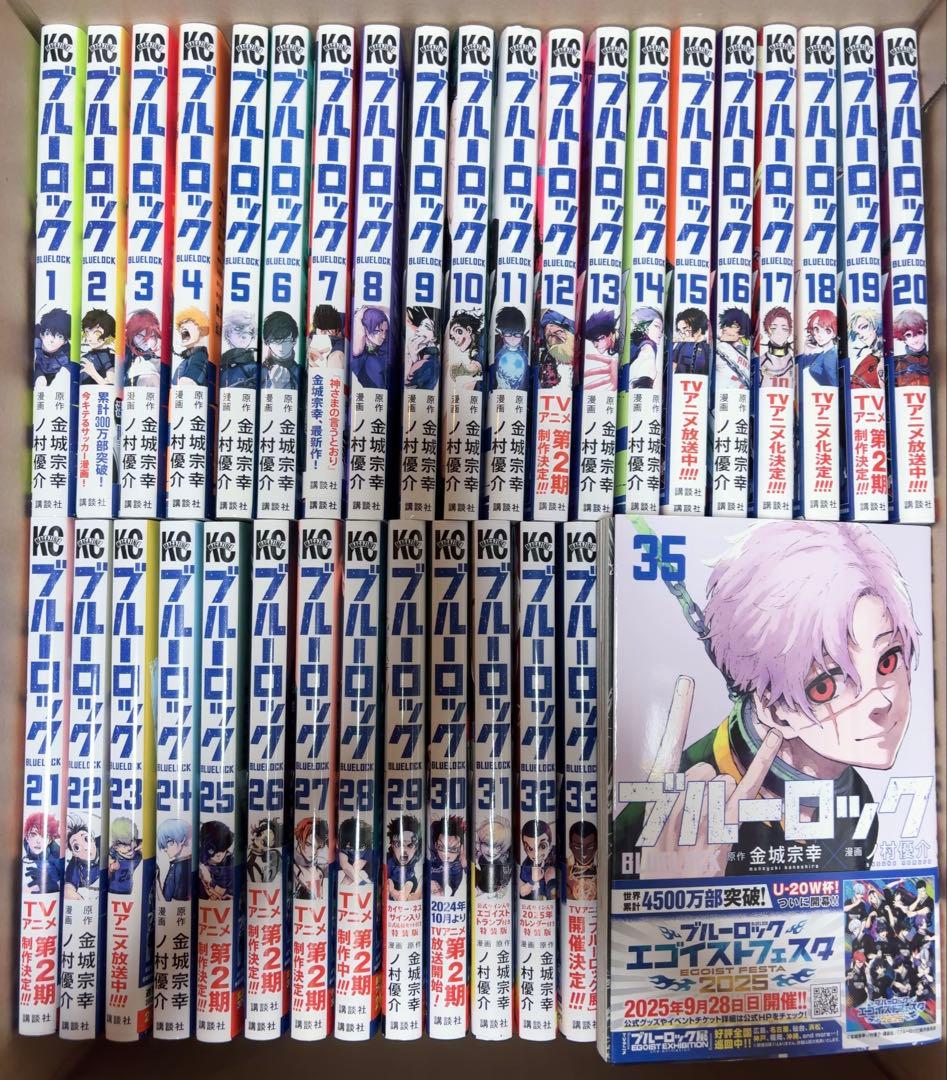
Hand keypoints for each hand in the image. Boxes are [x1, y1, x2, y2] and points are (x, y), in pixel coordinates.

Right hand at [638, 676, 782, 880]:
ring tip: (705, 832)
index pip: (667, 746)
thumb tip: (706, 774)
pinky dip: (764, 762)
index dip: (678, 714)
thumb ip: (676, 794)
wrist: (671, 906)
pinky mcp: (725, 832)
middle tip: (692, 822)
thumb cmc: (663, 862)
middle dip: (703, 787)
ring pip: (721, 782)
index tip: (685, 683)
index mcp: (658, 796)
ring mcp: (702, 819)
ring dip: (718, 802)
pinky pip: (747, 791)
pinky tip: (776, 736)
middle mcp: (678, 805)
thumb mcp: (656, 826)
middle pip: (702, 769)